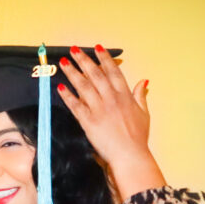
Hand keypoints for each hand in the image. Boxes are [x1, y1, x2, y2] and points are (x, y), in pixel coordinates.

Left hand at [57, 45, 149, 165]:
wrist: (130, 155)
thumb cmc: (138, 137)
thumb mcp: (144, 113)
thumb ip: (141, 95)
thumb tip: (143, 81)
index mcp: (124, 96)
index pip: (113, 72)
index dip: (104, 59)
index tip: (97, 48)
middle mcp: (111, 99)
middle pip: (95, 75)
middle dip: (84, 60)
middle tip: (74, 50)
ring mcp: (99, 109)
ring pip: (84, 86)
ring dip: (73, 72)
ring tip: (64, 62)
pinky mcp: (89, 121)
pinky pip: (75, 105)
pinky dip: (67, 95)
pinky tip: (60, 86)